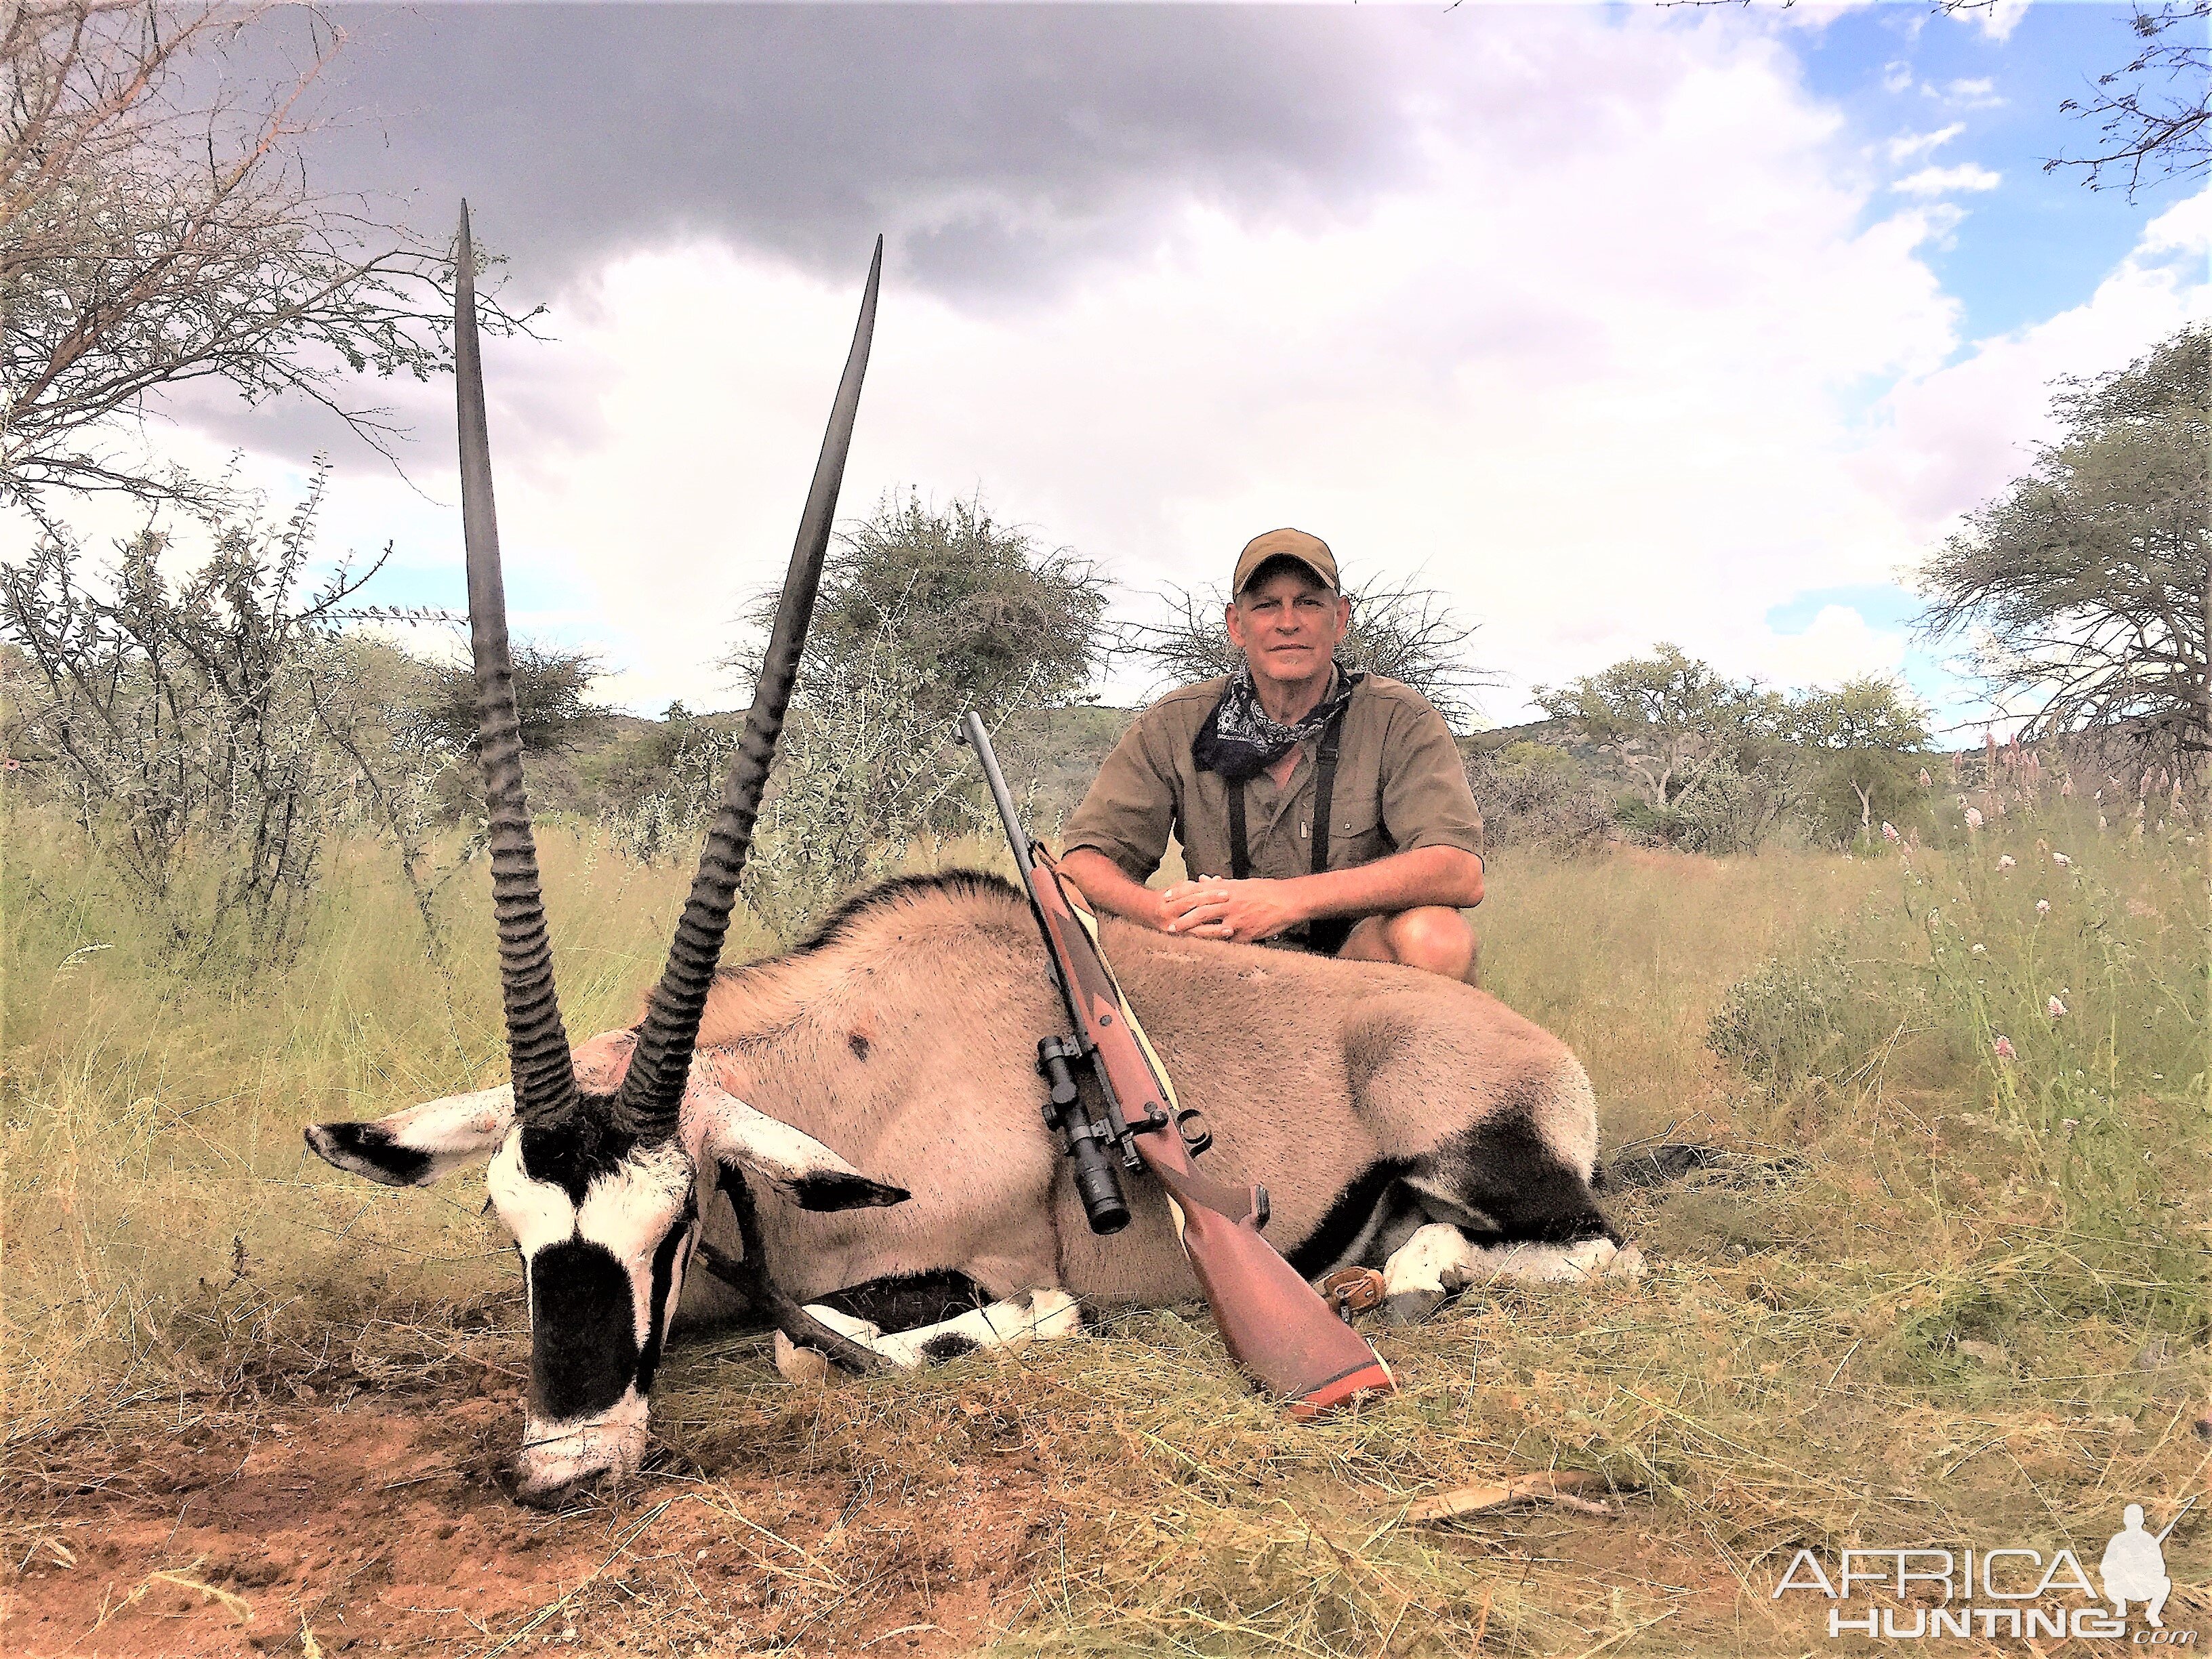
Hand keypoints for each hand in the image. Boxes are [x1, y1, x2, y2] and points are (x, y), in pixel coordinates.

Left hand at [1157, 876, 1307, 944]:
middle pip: (1200, 912)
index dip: (1181, 894)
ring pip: (1211, 929)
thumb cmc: (1265, 890)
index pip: (1198, 890)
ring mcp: (1237, 920)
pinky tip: (1208, 951)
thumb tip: (1202, 879)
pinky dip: (1219, 946)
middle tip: (1169, 926)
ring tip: (1182, 940)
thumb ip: (1220, 884)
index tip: (1167, 897)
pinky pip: (1229, 943)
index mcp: (1228, 889)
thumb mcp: (1241, 883)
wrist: (1288, 901)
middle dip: (1183, 919)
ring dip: (1195, 935)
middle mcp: (1229, 904)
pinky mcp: (1246, 934)